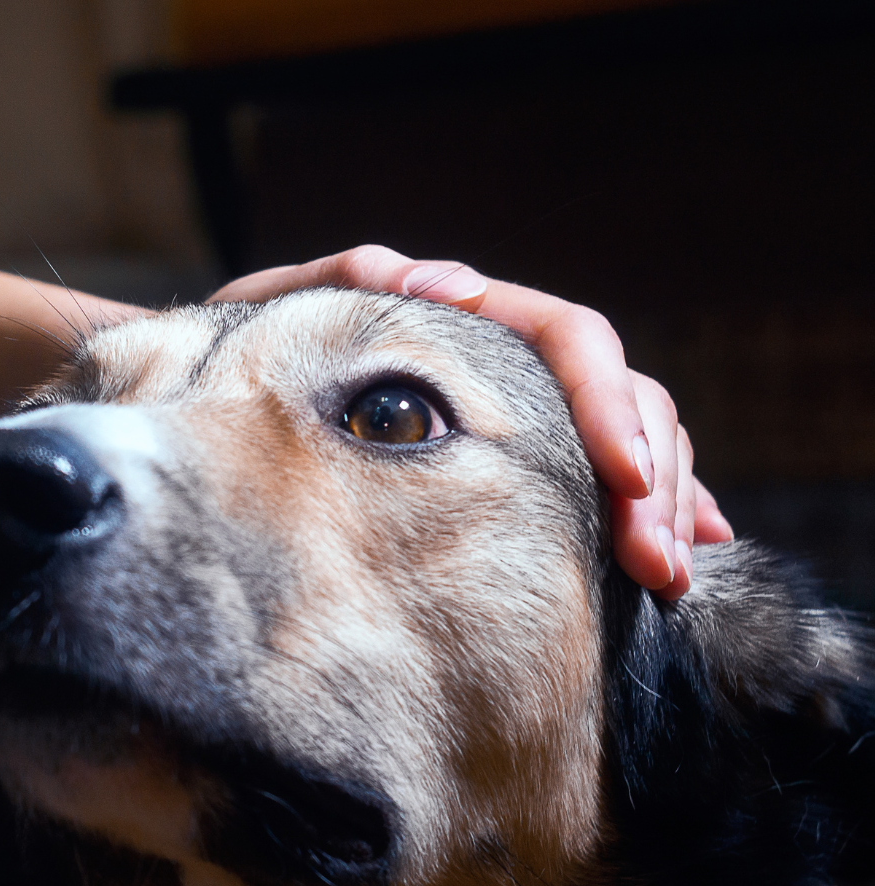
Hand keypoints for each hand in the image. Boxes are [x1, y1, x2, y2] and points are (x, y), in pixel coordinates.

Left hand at [210, 245, 732, 599]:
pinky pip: (609, 480)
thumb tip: (444, 283)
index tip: (622, 477)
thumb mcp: (279, 315)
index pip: (568, 340)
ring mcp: (524, 417)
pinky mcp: (525, 468)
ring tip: (669, 577)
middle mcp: (509, 363)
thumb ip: (352, 283)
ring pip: (631, 439)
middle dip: (651, 477)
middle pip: (621, 396)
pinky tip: (683, 549)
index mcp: (467, 320)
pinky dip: (653, 509)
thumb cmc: (247, 361)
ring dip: (663, 504)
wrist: (227, 409)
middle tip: (656, 563)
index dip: (606, 403)